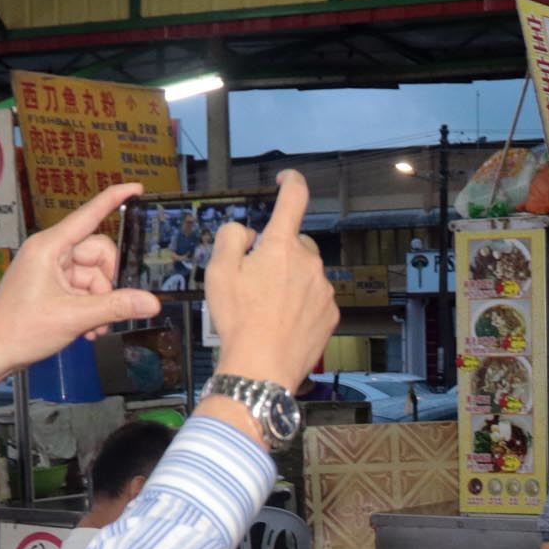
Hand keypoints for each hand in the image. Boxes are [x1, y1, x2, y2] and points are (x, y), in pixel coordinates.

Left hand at [0, 183, 161, 379]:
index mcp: (50, 247)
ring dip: (100, 304)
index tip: (137, 188)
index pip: (89, 215)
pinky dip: (90, 309)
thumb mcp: (73, 318)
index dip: (114, 199)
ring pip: (94, 277)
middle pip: (98, 255)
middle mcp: (51, 252)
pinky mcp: (51, 286)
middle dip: (107, 285)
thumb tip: (152, 302)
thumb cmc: (20, 330)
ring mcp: (50, 270)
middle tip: (104, 312)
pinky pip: (83, 290)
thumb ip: (115, 307)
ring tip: (92, 329)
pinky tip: (87, 330)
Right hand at [202, 170, 338, 389]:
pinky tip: (282, 322)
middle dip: (278, 254)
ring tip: (267, 309)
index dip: (291, 182)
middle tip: (255, 281)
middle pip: (295, 244)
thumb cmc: (238, 320)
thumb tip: (248, 233)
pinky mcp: (330, 314)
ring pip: (306, 273)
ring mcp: (323, 289)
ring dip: (290, 281)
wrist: (261, 368)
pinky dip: (301, 304)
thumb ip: (231, 238)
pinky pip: (315, 298)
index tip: (285, 180)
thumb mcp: (218, 272)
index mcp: (281, 246)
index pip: (294, 198)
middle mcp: (309, 262)